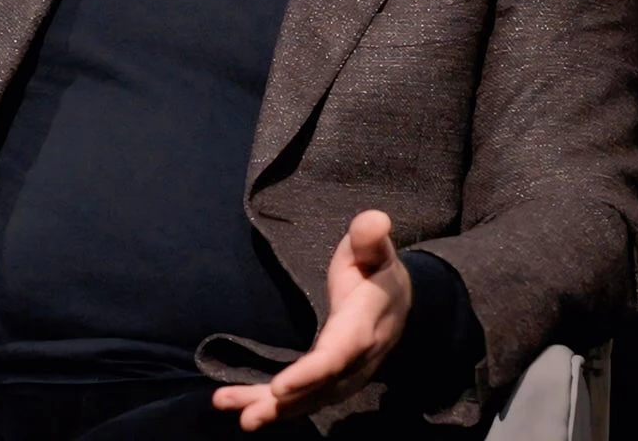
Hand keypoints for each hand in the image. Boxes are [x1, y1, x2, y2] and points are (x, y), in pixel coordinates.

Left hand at [212, 210, 411, 430]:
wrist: (402, 304)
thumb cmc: (377, 271)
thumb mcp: (375, 250)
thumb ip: (370, 238)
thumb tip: (373, 219)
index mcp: (363, 325)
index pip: (337, 355)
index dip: (310, 373)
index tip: (280, 386)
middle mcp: (355, 359)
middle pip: (318, 387)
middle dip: (283, 404)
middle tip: (248, 418)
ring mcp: (345, 375)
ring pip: (308, 399)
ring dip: (271, 410)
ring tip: (235, 413)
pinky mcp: (331, 381)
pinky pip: (304, 399)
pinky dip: (274, 407)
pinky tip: (243, 408)